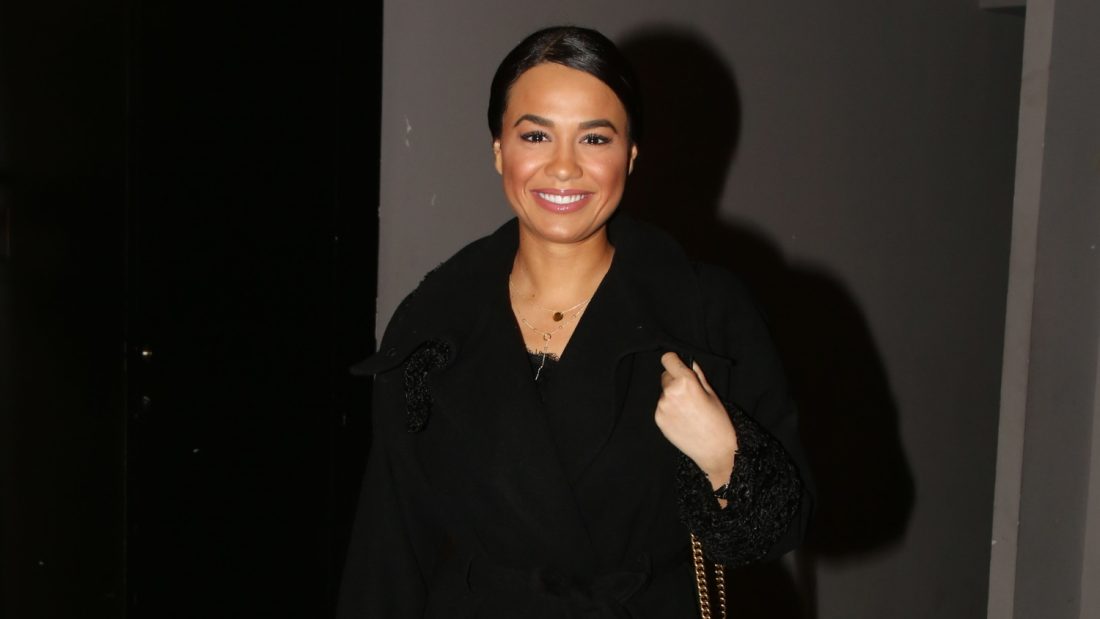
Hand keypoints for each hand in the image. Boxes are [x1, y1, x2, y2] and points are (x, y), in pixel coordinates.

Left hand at [655, 352, 738, 489]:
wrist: (714, 450)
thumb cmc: (718, 421)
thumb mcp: (712, 394)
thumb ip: (698, 375)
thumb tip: (690, 362)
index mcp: (685, 382)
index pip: (668, 359)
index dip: (674, 361)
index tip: (678, 366)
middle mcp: (670, 392)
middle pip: (665, 376)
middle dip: (675, 381)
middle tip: (689, 394)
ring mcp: (662, 407)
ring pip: (664, 393)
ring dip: (672, 397)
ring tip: (688, 411)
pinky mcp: (658, 419)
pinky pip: (662, 407)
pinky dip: (669, 410)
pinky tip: (683, 420)